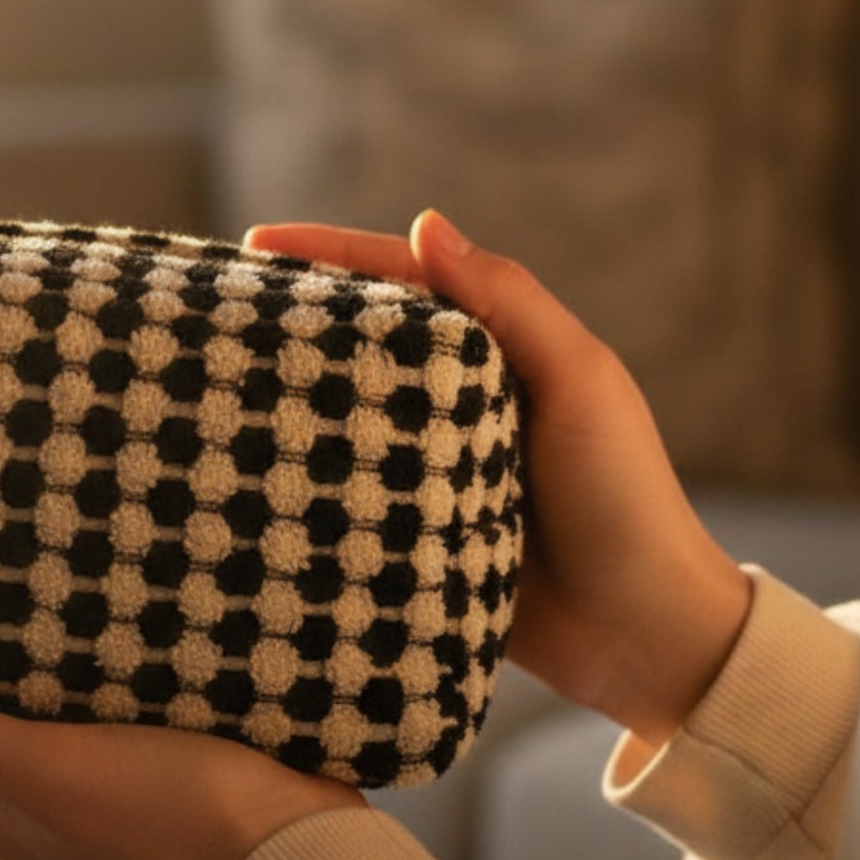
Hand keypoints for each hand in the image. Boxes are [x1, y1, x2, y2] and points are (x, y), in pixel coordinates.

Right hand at [243, 210, 751, 747]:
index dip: (330, 256)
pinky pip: (350, 498)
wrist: (644, 636)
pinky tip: (253, 478)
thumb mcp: (579, 384)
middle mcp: (462, 405)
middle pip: (365, 342)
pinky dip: (306, 482)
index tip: (255, 244)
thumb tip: (424, 222)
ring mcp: (434, 473)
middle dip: (295, 320)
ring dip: (290, 400)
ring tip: (217, 388)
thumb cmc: (625, 500)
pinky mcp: (417, 538)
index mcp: (500, 354)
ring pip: (349, 417)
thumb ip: (510, 302)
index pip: (403, 281)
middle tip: (216, 313)